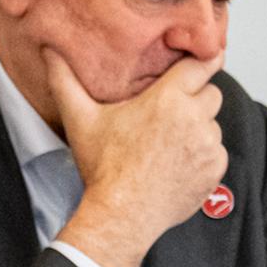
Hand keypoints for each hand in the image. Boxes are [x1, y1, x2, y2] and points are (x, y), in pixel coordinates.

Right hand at [46, 47, 227, 266]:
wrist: (121, 214)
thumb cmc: (103, 167)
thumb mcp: (81, 120)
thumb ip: (66, 82)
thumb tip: (49, 52)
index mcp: (167, 99)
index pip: (203, 64)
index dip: (203, 60)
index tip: (201, 61)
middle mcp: (195, 118)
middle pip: (212, 93)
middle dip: (195, 99)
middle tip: (168, 115)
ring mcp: (209, 145)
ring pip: (213, 125)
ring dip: (198, 130)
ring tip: (167, 145)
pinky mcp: (215, 169)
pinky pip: (216, 153)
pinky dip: (201, 157)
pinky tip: (175, 165)